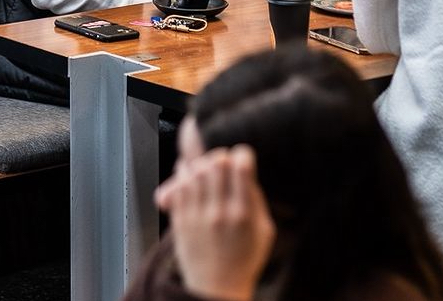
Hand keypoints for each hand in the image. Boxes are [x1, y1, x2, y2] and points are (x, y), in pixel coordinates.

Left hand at [155, 144, 274, 300]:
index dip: (242, 155)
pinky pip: (178, 184)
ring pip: (193, 169)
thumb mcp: (264, 233)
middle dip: (220, 156)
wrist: (216, 287)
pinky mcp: (179, 218)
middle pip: (215, 163)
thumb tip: (246, 171)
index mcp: (244, 215)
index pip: (241, 168)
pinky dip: (182, 173)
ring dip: (200, 163)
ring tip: (206, 170)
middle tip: (223, 162)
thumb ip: (257, 200)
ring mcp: (196, 214)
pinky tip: (189, 176)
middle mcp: (219, 212)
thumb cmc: (243, 260)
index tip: (242, 157)